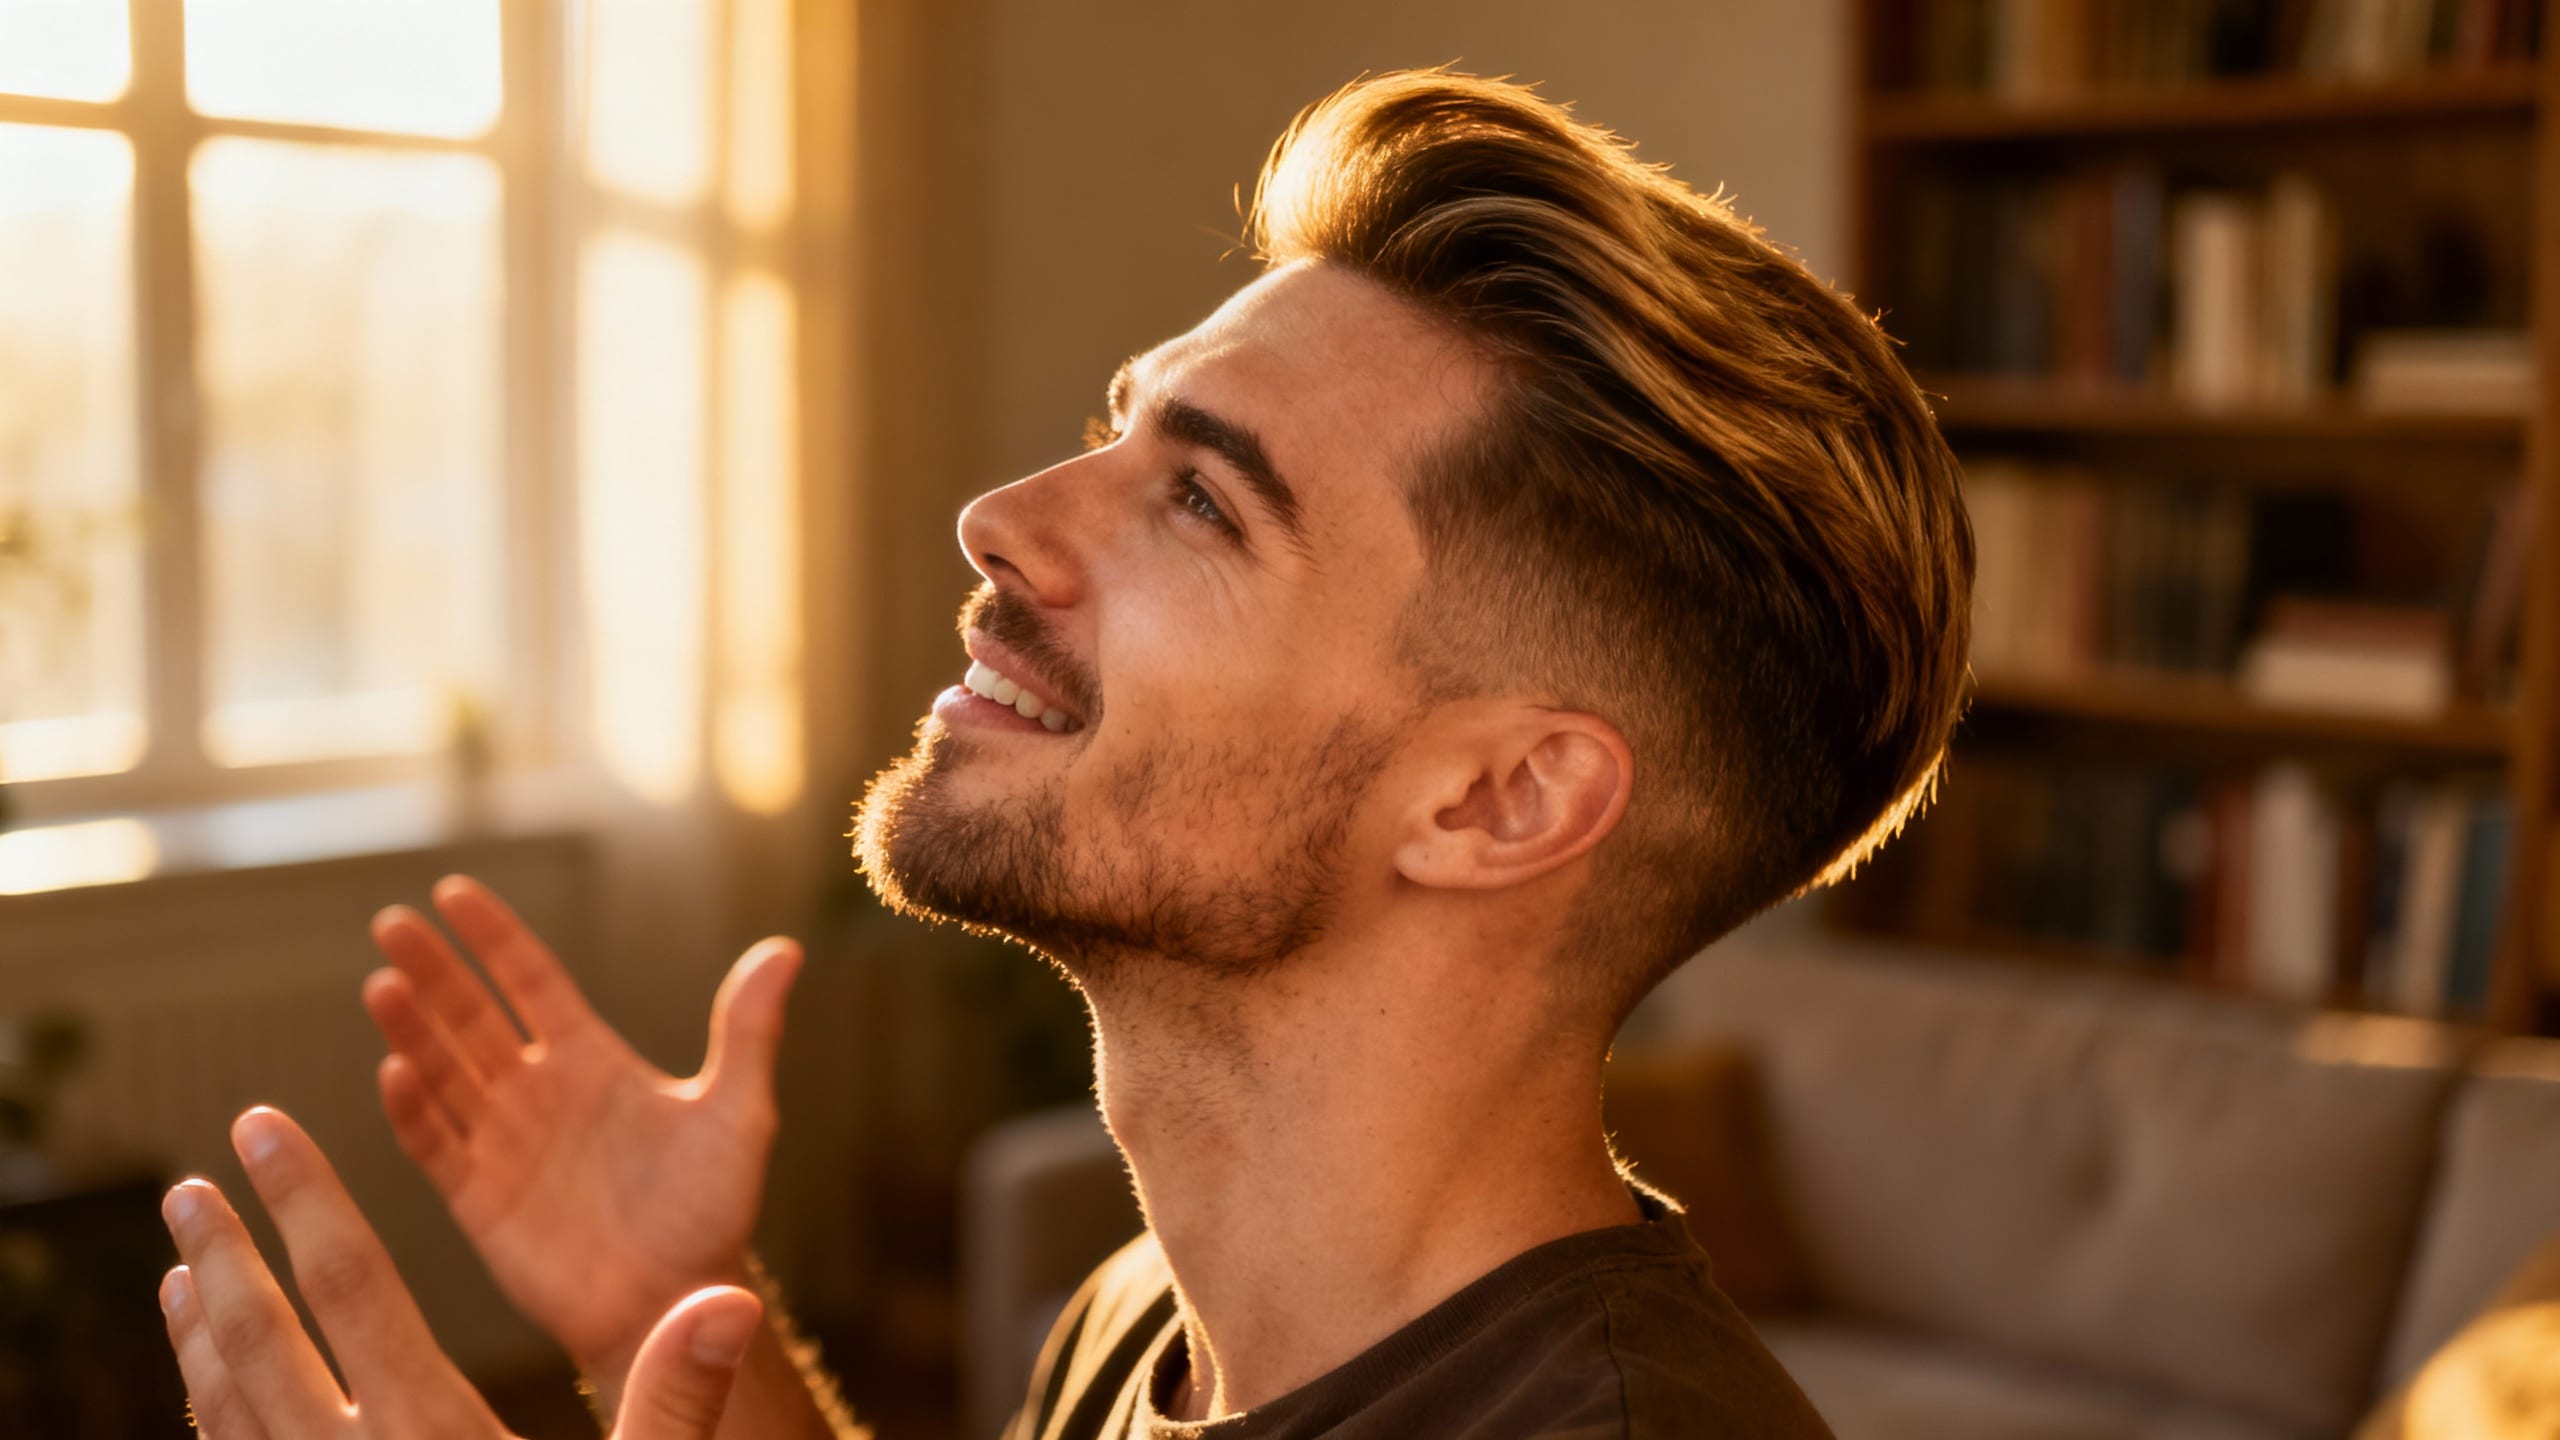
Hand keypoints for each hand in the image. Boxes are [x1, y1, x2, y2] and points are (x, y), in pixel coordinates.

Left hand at [158, 1106, 760, 1439]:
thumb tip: (724, 1299)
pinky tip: (211, 1386)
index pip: (357, 1292)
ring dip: (200, 1331)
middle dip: (224, 1256)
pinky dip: (208, 1409)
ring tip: (182, 1268)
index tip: (262, 1127)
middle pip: (261, 1342)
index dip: (308, 1200)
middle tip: (188, 1183)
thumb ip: (676, 1402)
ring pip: (227, 1411)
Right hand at [360, 876, 802, 1393]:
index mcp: (591, 1059)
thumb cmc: (711, 1207)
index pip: (530, 980)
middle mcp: (536, 1091)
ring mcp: (502, 1143)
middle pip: (470, 1015)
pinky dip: (413, 1111)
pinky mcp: (479, 1200)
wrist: (681, 1300)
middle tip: (391, 921)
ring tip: (384, 984)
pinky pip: (437, 1146)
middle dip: (432, 970)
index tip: (452, 891)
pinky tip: (394, 1070)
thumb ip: (749, 1031)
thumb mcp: (738, 1112)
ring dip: (411, 1030)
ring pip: (442, 1072)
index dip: (493, 938)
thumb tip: (786, 949)